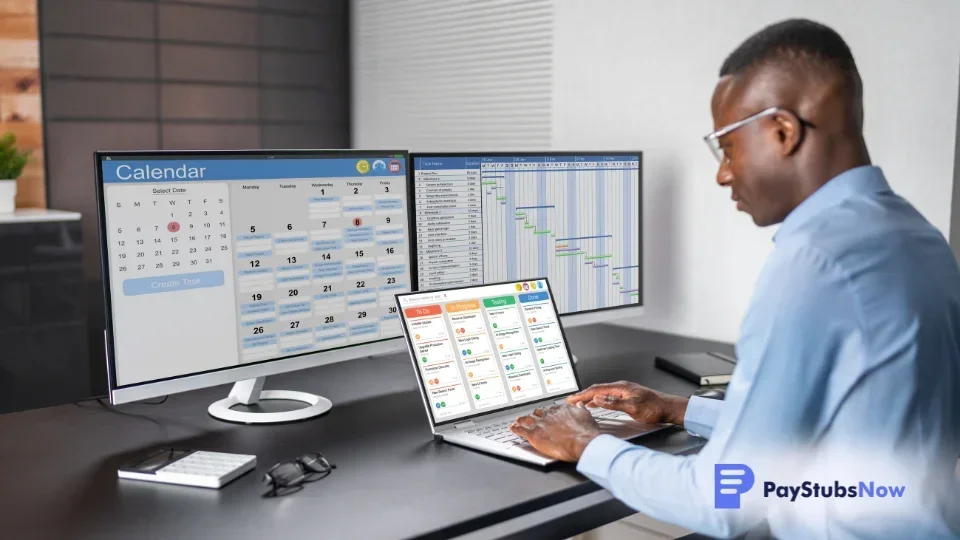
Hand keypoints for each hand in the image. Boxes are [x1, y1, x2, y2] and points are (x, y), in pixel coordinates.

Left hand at [510, 405, 600, 461]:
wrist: (582, 442)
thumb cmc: (586, 432)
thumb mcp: (586, 415)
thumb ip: (580, 409)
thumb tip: (579, 404)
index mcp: (561, 410)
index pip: (550, 409)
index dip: (547, 413)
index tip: (546, 414)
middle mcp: (549, 415)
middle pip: (537, 413)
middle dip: (534, 416)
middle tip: (531, 417)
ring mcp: (540, 424)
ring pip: (527, 419)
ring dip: (522, 420)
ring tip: (518, 421)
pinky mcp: (534, 435)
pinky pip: (521, 430)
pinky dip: (515, 429)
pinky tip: (512, 428)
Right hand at [566, 381, 687, 425]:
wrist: (668, 408)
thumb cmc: (654, 408)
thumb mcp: (633, 408)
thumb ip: (614, 403)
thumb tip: (597, 399)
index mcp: (621, 388)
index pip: (596, 390)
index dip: (582, 395)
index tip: (572, 399)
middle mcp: (621, 387)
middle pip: (597, 389)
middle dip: (583, 395)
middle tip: (571, 401)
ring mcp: (624, 391)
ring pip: (602, 392)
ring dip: (590, 397)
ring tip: (580, 403)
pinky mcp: (627, 396)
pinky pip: (608, 396)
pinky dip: (598, 399)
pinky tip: (598, 404)